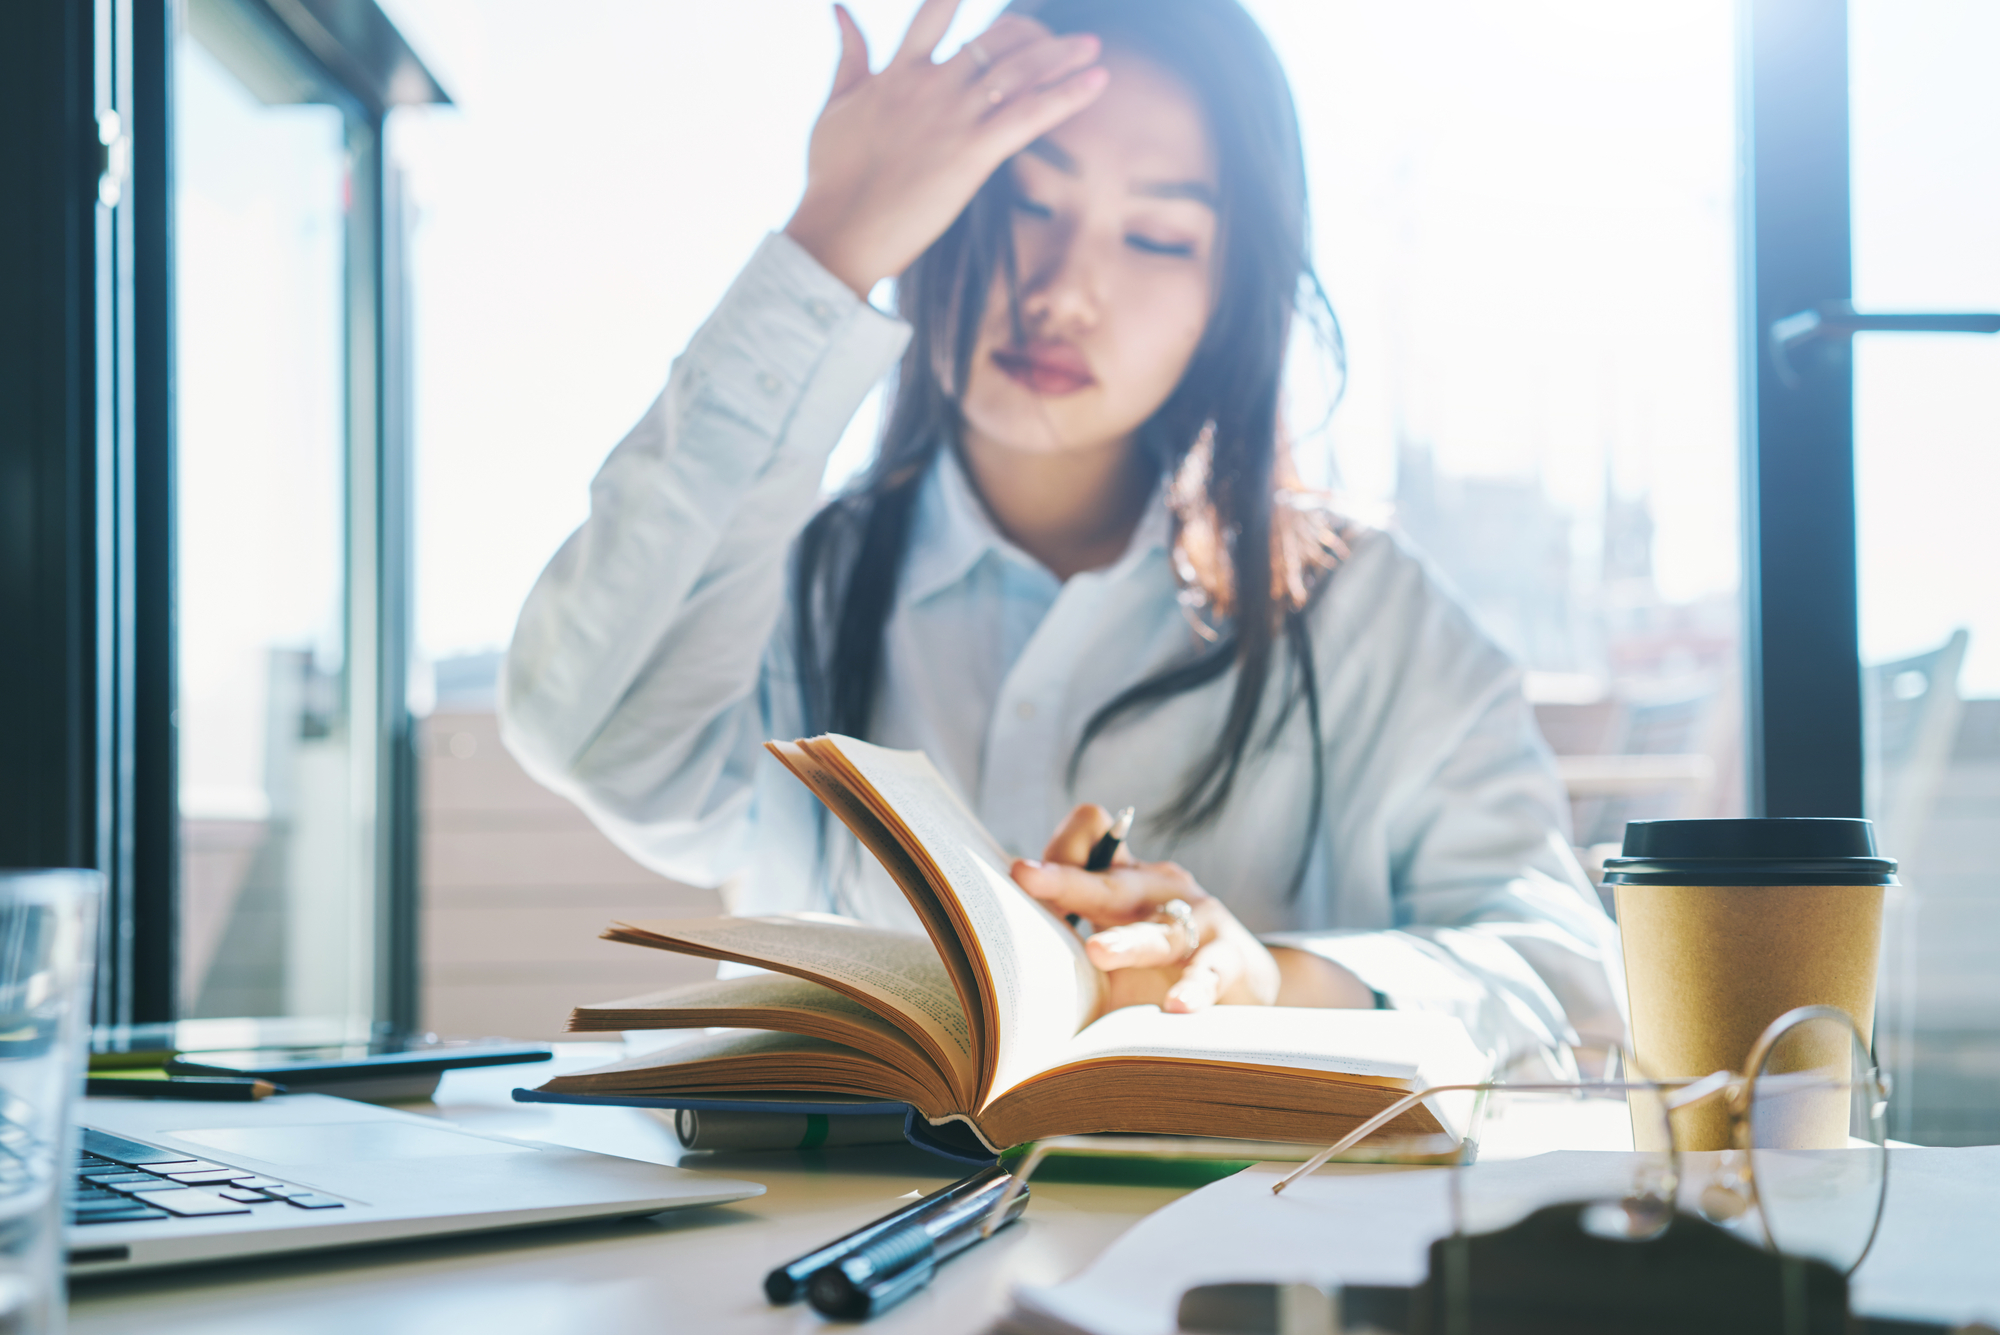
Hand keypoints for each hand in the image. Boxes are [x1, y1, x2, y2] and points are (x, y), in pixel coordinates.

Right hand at [784, 0, 1107, 297]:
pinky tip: (1097, 81)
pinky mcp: (973, 152)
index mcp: (898, 73)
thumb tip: (839, 8)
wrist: (838, 229)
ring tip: (1092, 46)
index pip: (936, 12)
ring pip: (1019, 71)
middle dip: (1030, 33)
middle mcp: (931, 85)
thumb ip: (849, 54)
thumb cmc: (831, 177)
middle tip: (1060, 40)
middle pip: (993, 40)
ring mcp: (953, 116)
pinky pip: (1030, 115)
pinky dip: (1067, 95)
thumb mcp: (834, 105)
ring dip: (1061, 55)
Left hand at [1012, 805, 1378, 1014]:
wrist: (1241, 983)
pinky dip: (1194, 990)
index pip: (1089, 836)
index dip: (1056, 855)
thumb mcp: (1111, 943)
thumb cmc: (1158, 965)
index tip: (1021, 876)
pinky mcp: (1229, 958)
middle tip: (1026, 876)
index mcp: (1124, 878)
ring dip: (1127, 943)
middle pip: (1110, 882)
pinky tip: (1176, 1006)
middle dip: (1066, 881)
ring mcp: (1198, 920)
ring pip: (1157, 932)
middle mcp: (1160, 888)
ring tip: (1098, 953)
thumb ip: (1067, 940)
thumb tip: (1007, 959)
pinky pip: (1208, 973)